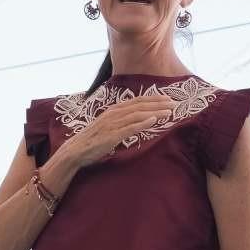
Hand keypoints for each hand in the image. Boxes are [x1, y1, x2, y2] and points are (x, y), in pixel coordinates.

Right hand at [60, 95, 175, 168]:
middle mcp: (114, 114)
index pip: (138, 101)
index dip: (154, 99)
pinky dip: (142, 123)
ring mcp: (112, 124)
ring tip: (169, 112)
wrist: (75, 150)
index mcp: (114, 110)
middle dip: (159, 104)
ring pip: (138, 115)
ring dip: (155, 112)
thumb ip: (123, 120)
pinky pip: (129, 128)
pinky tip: (153, 121)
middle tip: (175, 103)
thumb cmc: (93, 139)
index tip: (168, 98)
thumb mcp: (109, 125)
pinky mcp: (111, 136)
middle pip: (140, 106)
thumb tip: (140, 117)